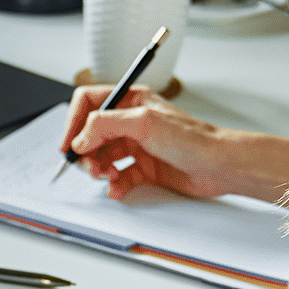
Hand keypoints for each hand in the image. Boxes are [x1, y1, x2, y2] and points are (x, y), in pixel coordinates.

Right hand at [59, 86, 262, 200]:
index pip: (89, 103)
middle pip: (91, 134)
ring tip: (107, 176)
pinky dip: (114, 184)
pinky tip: (119, 187)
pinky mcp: (144, 168)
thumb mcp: (144, 122)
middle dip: (86, 152)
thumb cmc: (193, 138)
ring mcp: (137, 145)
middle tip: (89, 166)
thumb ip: (105, 124)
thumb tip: (80, 138)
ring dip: (99, 169)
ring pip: (102, 157)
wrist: (219, 165)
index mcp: (131, 100)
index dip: (74, 123)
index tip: (69, 144)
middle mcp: (131, 122)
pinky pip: (118, 176)